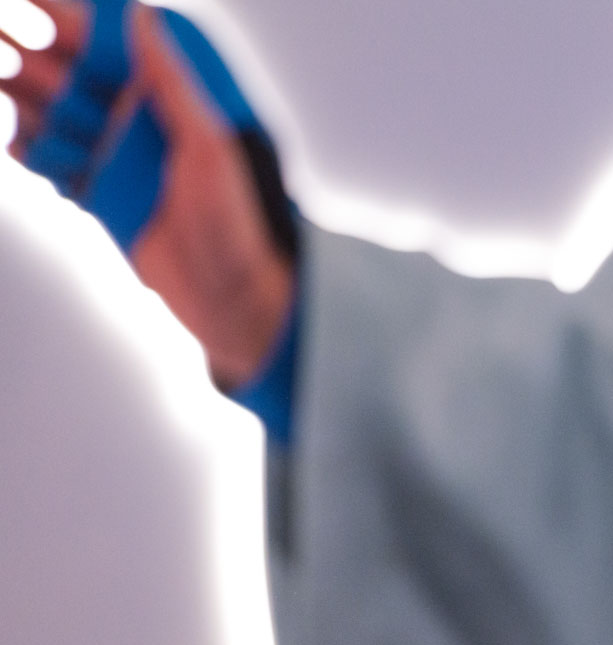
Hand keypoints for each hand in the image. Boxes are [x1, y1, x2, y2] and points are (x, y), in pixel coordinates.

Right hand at [4, 2, 292, 384]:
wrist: (230, 293)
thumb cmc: (236, 218)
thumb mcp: (208, 143)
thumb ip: (170, 80)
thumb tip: (143, 13)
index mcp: (158, 101)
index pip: (98, 45)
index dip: (58, 15)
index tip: (25, 1)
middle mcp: (130, 123)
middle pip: (59, 73)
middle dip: (18, 50)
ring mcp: (109, 159)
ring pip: (45, 114)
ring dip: (14, 95)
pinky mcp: (97, 196)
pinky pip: (50, 164)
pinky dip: (26, 148)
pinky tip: (11, 137)